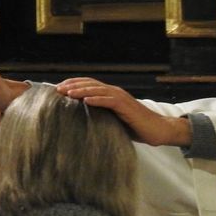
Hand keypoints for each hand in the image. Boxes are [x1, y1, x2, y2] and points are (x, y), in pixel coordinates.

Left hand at [58, 77, 190, 146]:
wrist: (158, 130)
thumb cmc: (137, 128)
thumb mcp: (114, 121)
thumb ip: (101, 117)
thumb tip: (82, 122)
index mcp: (111, 95)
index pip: (89, 86)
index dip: (74, 85)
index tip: (58, 90)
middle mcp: (115, 93)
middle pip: (90, 84)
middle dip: (73, 85)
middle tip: (57, 89)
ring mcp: (121, 98)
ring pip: (98, 90)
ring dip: (82, 91)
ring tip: (67, 93)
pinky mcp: (127, 106)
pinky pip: (110, 101)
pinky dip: (97, 100)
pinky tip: (85, 101)